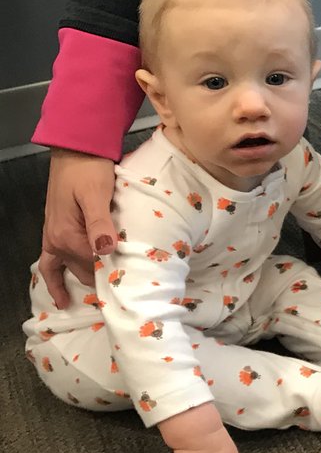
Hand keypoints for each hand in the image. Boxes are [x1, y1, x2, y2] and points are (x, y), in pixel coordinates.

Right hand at [40, 149, 117, 308]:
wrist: (75, 151)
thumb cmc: (88, 170)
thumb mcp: (96, 195)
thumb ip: (100, 224)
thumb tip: (107, 250)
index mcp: (67, 236)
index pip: (96, 265)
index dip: (115, 273)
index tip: (136, 284)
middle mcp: (57, 241)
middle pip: (85, 270)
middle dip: (102, 283)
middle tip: (126, 297)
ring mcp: (54, 237)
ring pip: (70, 269)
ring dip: (84, 283)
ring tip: (104, 301)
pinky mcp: (58, 232)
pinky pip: (52, 264)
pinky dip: (56, 281)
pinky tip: (63, 298)